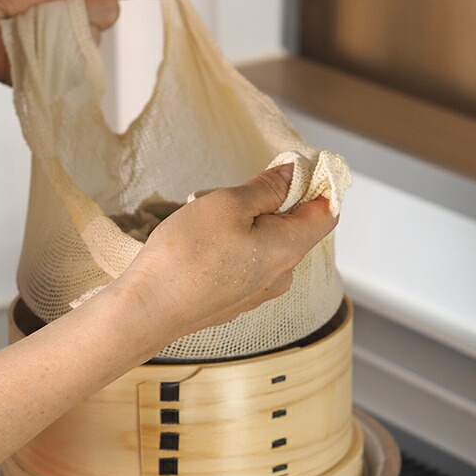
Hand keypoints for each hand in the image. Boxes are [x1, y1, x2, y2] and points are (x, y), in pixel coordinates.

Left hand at [0, 0, 157, 82]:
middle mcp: (81, 10)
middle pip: (111, 9)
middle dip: (91, 6)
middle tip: (62, 4)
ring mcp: (76, 38)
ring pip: (98, 35)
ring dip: (75, 30)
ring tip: (44, 27)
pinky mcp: (69, 64)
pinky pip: (85, 60)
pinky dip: (68, 52)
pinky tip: (47, 47)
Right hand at [119, 164, 338, 342]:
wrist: (148, 309)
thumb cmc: (187, 256)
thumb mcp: (228, 204)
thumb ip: (267, 187)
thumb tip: (294, 173)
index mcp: (288, 249)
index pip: (327, 212)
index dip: (318, 184)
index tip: (294, 166)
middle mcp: (280, 276)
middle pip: (294, 228)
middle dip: (271, 203)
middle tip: (233, 192)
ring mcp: (256, 293)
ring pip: (265, 246)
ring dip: (246, 225)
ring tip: (208, 221)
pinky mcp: (232, 302)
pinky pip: (244, 265)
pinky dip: (231, 248)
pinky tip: (200, 247)